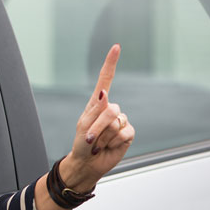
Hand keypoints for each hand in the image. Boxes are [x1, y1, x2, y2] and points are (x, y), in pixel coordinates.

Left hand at [60, 44, 135, 192]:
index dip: (111, 63)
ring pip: (116, 123)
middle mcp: (110, 109)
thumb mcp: (83, 125)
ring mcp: (121, 120)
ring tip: (98, 143)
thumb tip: (104, 92)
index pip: (106, 79)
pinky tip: (108, 146)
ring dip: (103, 137)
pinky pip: (124, 133)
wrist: (87, 163)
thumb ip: (95, 110)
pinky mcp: (128, 133)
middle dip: (97, 127)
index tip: (116, 47)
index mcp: (97, 103)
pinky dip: (112, 142)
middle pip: (110, 110)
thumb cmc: (81, 143)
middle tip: (89, 139)